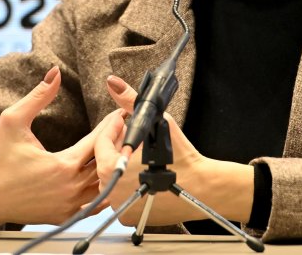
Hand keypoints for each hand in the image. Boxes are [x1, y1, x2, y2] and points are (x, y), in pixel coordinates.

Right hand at [0, 66, 117, 224]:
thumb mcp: (13, 121)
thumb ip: (38, 96)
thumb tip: (54, 73)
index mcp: (63, 165)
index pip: (98, 141)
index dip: (111, 125)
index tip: (119, 112)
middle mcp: (71, 188)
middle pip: (106, 161)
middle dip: (117, 142)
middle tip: (126, 126)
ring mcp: (70, 205)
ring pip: (104, 184)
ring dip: (112, 165)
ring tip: (120, 148)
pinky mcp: (66, 216)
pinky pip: (96, 203)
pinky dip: (104, 189)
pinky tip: (106, 175)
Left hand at [93, 75, 253, 226]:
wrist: (200, 187)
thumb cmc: (179, 156)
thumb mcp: (154, 122)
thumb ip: (130, 102)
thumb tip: (113, 83)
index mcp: (110, 167)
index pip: (101, 142)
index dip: (113, 128)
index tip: (124, 121)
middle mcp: (111, 190)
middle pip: (106, 161)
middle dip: (119, 146)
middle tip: (136, 136)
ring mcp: (119, 206)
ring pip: (114, 179)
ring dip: (124, 166)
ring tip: (142, 156)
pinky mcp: (130, 217)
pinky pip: (123, 197)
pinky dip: (131, 186)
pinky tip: (145, 175)